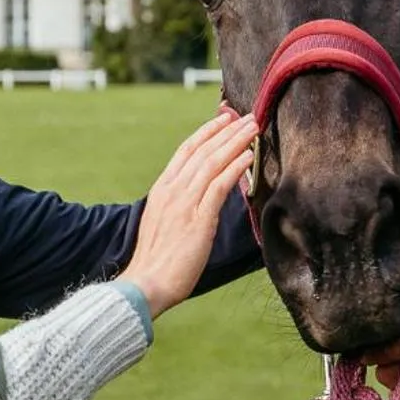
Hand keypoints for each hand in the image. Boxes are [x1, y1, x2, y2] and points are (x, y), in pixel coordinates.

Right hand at [120, 109, 257, 317]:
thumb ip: (177, 206)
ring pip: (213, 162)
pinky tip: (249, 156)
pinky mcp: (198, 218)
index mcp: (162, 189)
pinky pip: (220, 185)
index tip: (223, 120)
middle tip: (247, 117)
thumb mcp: (162, 223)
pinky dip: (235, 167)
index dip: (206, 132)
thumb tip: (196, 198)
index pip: (186, 150)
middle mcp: (172, 190)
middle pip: (202, 150)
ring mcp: (184, 203)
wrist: (146, 282)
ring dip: (235, 141)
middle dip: (226, 131)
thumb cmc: (156, 261)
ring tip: (253, 128)